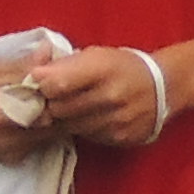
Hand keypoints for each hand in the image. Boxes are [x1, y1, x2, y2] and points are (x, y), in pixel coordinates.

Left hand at [24, 43, 172, 148]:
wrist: (161, 87)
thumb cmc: (121, 66)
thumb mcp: (95, 54)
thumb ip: (63, 64)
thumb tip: (32, 76)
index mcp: (102, 67)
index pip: (58, 83)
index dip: (41, 85)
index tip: (37, 83)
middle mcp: (111, 96)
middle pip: (59, 109)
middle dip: (49, 104)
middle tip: (50, 98)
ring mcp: (116, 120)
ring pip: (70, 126)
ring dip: (64, 119)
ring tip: (70, 107)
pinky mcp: (120, 138)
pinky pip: (87, 137)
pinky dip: (81, 128)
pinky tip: (87, 118)